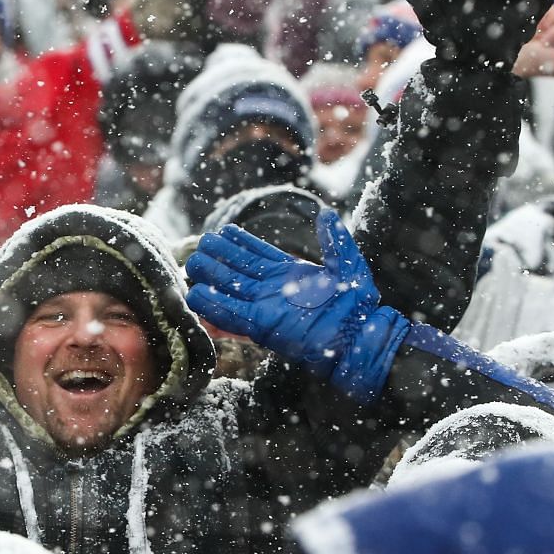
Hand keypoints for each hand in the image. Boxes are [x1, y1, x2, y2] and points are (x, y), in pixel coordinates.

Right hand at [185, 210, 408, 402]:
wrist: (361, 339)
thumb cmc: (359, 305)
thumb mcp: (348, 265)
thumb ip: (335, 240)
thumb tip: (325, 214)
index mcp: (290, 273)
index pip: (258, 254)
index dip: (240, 242)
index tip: (223, 231)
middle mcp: (274, 290)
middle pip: (238, 270)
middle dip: (218, 258)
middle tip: (199, 245)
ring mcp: (267, 307)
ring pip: (231, 290)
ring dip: (211, 279)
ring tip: (191, 265)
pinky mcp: (265, 327)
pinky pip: (233, 315)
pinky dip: (215, 306)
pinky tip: (197, 296)